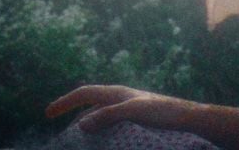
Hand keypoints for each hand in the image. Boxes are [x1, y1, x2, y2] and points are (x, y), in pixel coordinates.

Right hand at [46, 85, 203, 133]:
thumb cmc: (164, 113)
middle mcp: (121, 99)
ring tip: (82, 143)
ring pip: (101, 117)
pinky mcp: (138, 121)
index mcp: (117, 93)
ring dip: (89, 128)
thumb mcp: (133, 112)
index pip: (84, 93)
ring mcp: (129, 110)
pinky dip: (103, 134)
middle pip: (90, 105)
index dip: (64, 103)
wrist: (190, 119)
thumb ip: (107, 117)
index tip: (47, 115)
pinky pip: (112, 126)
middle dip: (75, 116)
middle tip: (64, 135)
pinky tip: (104, 145)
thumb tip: (81, 125)